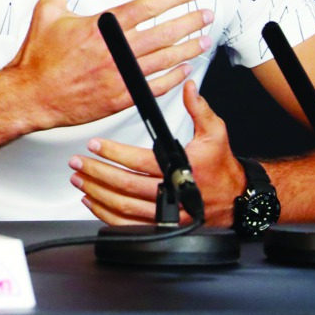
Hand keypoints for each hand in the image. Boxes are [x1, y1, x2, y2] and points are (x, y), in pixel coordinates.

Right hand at [0, 0, 212, 135]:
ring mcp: (119, 76)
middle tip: (206, 14)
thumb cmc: (37, 57)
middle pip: (163, 33)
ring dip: (188, 48)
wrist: (31, 95)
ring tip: (203, 40)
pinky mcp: (120, 98)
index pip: (146, 7)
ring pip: (164, 60)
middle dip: (190, 21)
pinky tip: (184, 70)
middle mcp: (114, 51)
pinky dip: (173, 78)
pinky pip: (155, 87)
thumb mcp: (46, 11)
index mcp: (100, 28)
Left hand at [69, 80, 245, 225]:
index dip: (114, 153)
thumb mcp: (215, 132)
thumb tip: (188, 87)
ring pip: (124, 207)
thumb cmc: (221, 166)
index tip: (95, 144)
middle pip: (127, 186)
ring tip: (79, 180)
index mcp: (182, 169)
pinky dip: (107, 215)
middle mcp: (173, 194)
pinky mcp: (162, 227)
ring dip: (98, 193)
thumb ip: (199, 109)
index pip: (140, 161)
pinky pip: (129, 225)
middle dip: (97, 173)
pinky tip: (93, 202)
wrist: (235, 199)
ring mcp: (167, 214)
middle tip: (78, 162)